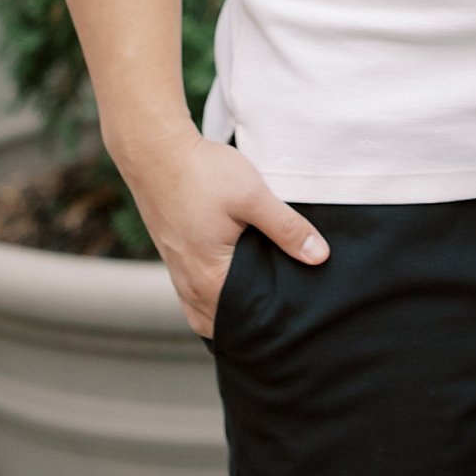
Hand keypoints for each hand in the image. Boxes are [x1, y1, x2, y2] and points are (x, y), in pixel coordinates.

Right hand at [118, 129, 328, 338]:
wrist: (156, 153)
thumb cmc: (202, 173)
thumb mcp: (253, 197)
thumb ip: (287, 228)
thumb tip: (319, 256)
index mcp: (210, 279)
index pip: (246, 320)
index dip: (273, 318)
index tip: (298, 311)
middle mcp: (190, 287)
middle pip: (227, 321)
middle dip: (254, 319)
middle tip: (288, 305)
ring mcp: (179, 275)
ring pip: (210, 311)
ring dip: (234, 308)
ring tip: (266, 294)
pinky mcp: (175, 259)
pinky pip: (198, 295)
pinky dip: (218, 295)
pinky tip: (239, 277)